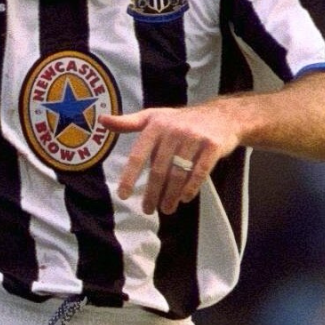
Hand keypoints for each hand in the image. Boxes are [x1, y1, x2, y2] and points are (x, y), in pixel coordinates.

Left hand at [101, 103, 242, 214]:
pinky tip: (185, 198)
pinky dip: (191, 188)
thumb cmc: (181, 120)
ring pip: (178, 174)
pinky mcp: (213, 146)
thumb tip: (102, 120)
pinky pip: (200, 172)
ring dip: (171, 195)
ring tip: (166, 209)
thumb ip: (128, 122)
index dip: (129, 177)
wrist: (223, 115)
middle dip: (152, 193)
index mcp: (155, 126)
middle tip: (148, 210)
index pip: (138, 155)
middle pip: (159, 170)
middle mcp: (173, 131)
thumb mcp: (153, 117)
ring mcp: (194, 138)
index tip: (123, 195)